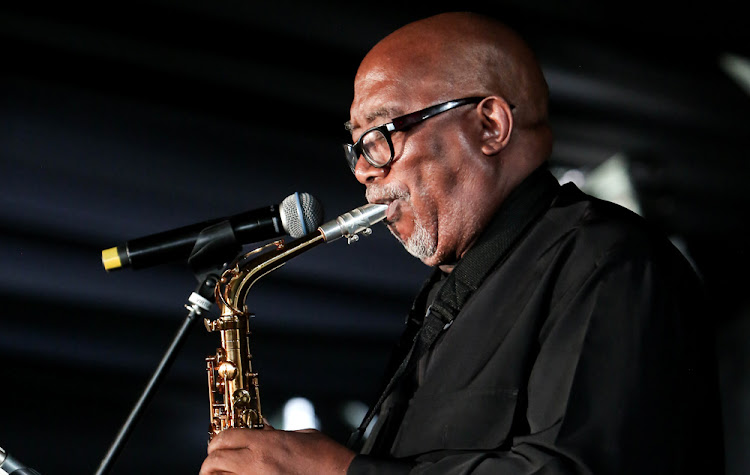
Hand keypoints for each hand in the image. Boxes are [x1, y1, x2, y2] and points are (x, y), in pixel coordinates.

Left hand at [199, 425, 355, 474]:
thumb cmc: (327, 458)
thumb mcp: (302, 436)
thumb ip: (277, 434)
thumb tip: (262, 432)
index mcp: (266, 444)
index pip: (226, 437)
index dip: (217, 439)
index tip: (217, 442)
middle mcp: (256, 465)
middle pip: (215, 461)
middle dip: (211, 461)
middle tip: (214, 462)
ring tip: (221, 474)